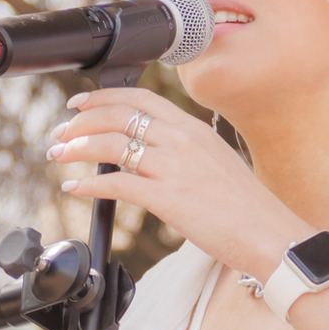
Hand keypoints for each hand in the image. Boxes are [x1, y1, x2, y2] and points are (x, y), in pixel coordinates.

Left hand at [47, 88, 295, 281]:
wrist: (268, 232)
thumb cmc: (246, 206)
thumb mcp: (214, 162)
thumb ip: (183, 151)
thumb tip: (147, 153)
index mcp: (193, 128)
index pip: (139, 97)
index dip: (102, 97)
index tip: (80, 104)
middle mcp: (181, 140)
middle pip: (118, 116)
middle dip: (81, 122)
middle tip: (61, 133)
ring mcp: (174, 167)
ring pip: (110, 145)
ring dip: (77, 148)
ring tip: (60, 155)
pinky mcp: (168, 198)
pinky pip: (116, 184)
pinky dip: (89, 185)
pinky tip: (75, 189)